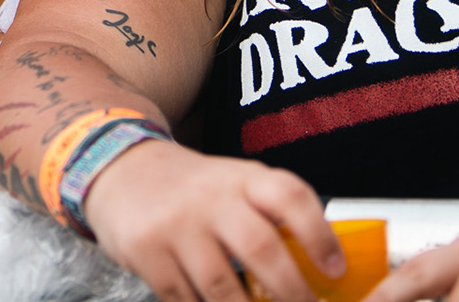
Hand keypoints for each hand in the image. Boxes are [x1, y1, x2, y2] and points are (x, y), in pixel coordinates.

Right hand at [82, 141, 339, 301]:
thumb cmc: (195, 189)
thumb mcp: (234, 184)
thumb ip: (270, 215)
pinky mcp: (147, 253)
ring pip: (223, 287)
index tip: (335, 271)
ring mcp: (176, 225)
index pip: (289, 196)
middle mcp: (210, 198)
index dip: (319, 235)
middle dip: (291, 291)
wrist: (122, 170)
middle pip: (260, 247)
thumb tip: (320, 270)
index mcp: (242, 178)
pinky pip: (185, 300)